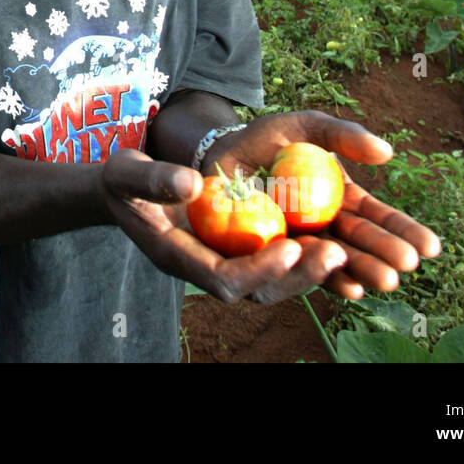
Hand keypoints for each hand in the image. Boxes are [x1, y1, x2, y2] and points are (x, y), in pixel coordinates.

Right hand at [101, 147, 313, 304]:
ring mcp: (219, 262)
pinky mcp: (233, 250)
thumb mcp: (126, 173)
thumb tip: (193, 183)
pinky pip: (270, 262)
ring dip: (305, 270)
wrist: (123, 191)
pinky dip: (300, 256)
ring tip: (342, 250)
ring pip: (269, 280)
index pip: (222, 278)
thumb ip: (153, 179)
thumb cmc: (121, 181)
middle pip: (255, 290)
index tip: (289, 247)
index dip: (257, 268)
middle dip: (295, 275)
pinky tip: (330, 239)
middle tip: (333, 253)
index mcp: (176, 256)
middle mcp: (202, 268)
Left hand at [199, 110, 441, 302]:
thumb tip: (386, 153)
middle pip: (359, 246)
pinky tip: (345, 287)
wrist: (218, 154)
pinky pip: (296, 272)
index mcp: (340, 199)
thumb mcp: (305, 127)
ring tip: (382, 279)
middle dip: (383, 257)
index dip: (403, 232)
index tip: (429, 246)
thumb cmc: (264, 140)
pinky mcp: (270, 256)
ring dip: (359, 271)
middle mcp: (324, 227)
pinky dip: (322, 280)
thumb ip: (342, 136)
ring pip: (333, 262)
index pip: (377, 219)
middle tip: (405, 265)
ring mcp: (298, 243)